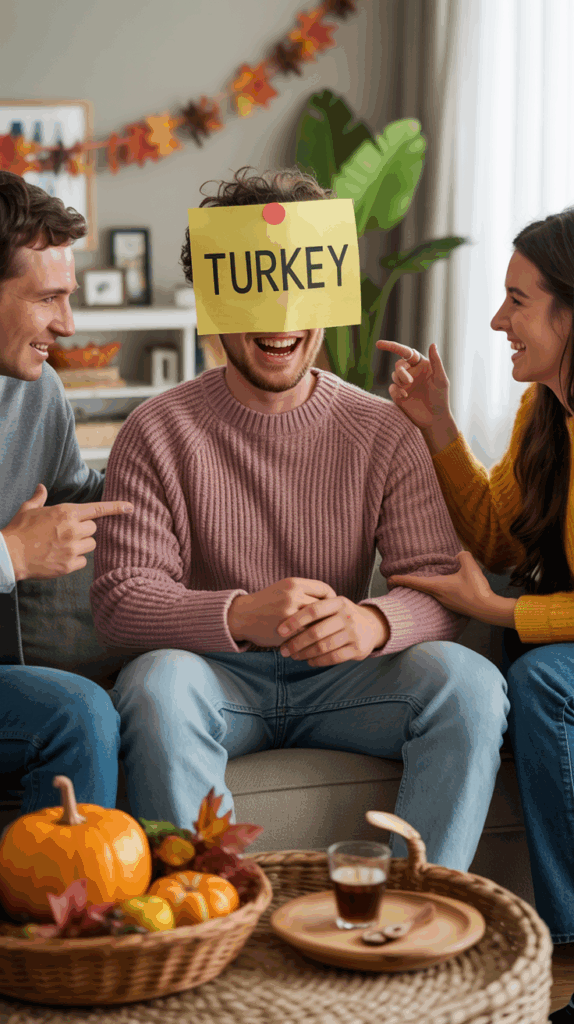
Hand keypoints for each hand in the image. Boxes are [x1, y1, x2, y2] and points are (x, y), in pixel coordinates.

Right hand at [1, 483, 133, 581]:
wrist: (10, 554)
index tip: (131, 508)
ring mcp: (72, 547)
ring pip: (91, 545)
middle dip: (83, 531)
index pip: (98, 509)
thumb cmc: (19, 530)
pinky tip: (60, 557)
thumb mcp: (29, 509)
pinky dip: (75, 561)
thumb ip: (39, 498)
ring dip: (81, 545)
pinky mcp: (69, 564)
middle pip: (94, 529)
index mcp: (66, 512)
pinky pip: (83, 562)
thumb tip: (41, 488)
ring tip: (62, 546)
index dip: (116, 508)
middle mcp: (72, 528)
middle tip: (65, 534)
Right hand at [228, 578, 338, 646]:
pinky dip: (311, 642)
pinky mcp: (284, 629)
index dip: (333, 600)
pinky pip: (306, 636)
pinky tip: (311, 645)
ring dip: (322, 632)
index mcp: (295, 583)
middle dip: (329, 618)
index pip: (325, 589)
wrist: (242, 615)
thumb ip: (305, 593)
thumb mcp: (284, 589)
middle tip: (332, 626)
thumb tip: (332, 603)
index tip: (333, 609)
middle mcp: (293, 594)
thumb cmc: (266, 603)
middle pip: (324, 607)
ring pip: (317, 623)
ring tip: (325, 638)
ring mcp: (289, 612)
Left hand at [276, 598, 388, 666]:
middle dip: (296, 643)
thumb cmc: (342, 616)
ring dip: (304, 653)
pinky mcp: (358, 649)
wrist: (372, 626)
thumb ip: (315, 609)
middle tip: (283, 650)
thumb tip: (284, 622)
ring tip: (293, 656)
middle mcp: (347, 616)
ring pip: (323, 646)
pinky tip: (309, 661)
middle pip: (316, 631)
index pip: (313, 610)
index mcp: (338, 602)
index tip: (280, 631)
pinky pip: (333, 657)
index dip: (295, 620)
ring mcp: (354, 633)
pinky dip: (318, 661)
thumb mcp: (333, 605)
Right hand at [376, 340, 450, 430]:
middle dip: (401, 371)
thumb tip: (432, 344)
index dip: (392, 346)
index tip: (379, 344)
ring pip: (394, 375)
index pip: (406, 352)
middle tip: (409, 381)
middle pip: (399, 365)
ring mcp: (404, 384)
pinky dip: (396, 391)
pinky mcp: (398, 395)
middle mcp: (411, 372)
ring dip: (400, 380)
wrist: (434, 419)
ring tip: (408, 390)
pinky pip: (392, 388)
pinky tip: (404, 397)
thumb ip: (436, 362)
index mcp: (421, 365)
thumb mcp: (441, 379)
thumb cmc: (441, 398)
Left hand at [388, 550, 494, 620]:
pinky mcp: (454, 606)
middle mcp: (437, 596)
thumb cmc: (476, 588)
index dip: (400, 579)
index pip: (414, 582)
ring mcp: (445, 603)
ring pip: (432, 592)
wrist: (488, 609)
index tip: (389, 579)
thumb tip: (458, 556)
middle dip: (411, 582)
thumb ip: (461, 555)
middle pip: (420, 587)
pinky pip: (442, 595)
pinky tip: (448, 585)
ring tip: (426, 579)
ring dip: (428, 586)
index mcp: (437, 586)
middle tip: (403, 578)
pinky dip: (440, 589)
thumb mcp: (469, 565)